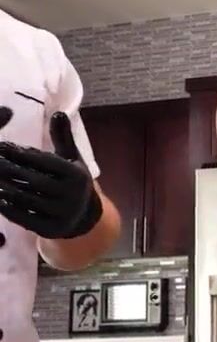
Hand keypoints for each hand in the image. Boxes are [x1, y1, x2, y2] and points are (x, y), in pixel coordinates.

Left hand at [0, 111, 101, 238]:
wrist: (84, 217)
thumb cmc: (71, 181)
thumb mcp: (71, 159)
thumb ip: (62, 137)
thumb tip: (59, 112)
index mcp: (78, 175)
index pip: (44, 161)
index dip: (20, 152)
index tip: (1, 145)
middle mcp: (72, 195)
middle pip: (32, 180)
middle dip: (8, 169)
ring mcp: (62, 214)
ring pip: (25, 199)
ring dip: (3, 188)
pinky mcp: (51, 230)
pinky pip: (24, 217)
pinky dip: (7, 208)